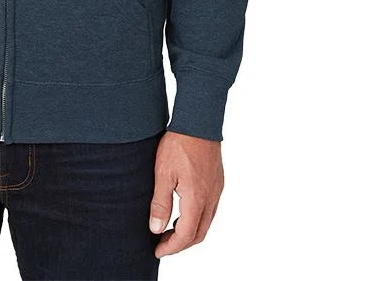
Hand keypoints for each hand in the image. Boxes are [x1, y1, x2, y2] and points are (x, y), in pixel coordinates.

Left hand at [150, 130, 223, 257]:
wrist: (199, 121)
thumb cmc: (179, 144)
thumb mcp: (163, 173)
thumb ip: (160, 203)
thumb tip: (155, 228)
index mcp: (197, 199)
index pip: (186, 235)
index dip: (171, 247)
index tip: (158, 250)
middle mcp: (211, 198)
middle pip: (199, 234)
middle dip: (180, 244)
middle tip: (162, 244)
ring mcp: (216, 190)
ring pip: (206, 222)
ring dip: (189, 232)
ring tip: (169, 230)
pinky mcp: (217, 182)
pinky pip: (210, 209)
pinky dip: (197, 218)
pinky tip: (183, 211)